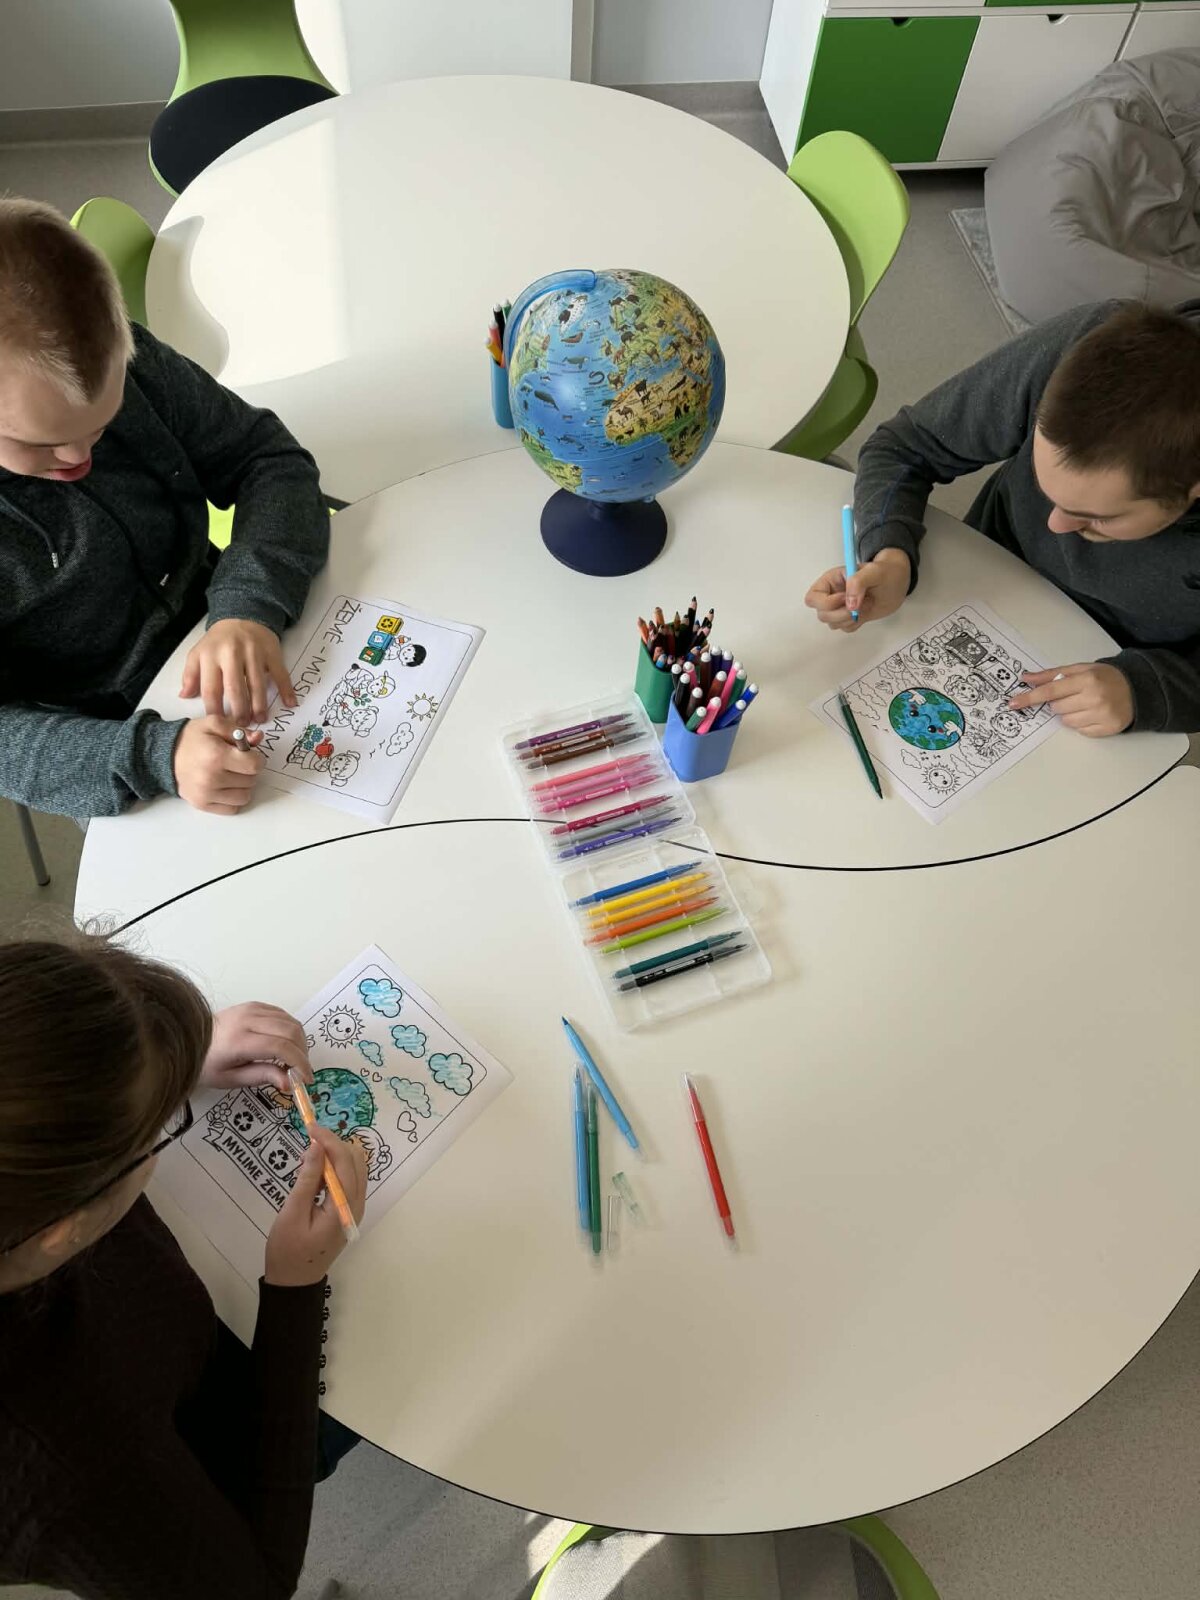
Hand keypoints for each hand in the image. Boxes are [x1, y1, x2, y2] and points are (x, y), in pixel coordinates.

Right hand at [173, 715, 263, 814]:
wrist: (164, 755)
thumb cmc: (191, 739)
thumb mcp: (214, 724)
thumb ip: (239, 730)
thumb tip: (258, 738)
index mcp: (216, 755)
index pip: (255, 765)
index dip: (256, 758)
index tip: (248, 755)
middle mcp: (211, 778)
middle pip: (251, 781)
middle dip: (247, 770)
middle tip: (235, 763)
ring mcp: (206, 794)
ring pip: (245, 796)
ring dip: (242, 786)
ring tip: (230, 774)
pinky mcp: (203, 805)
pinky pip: (233, 808)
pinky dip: (233, 799)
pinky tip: (224, 787)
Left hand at [180, 618, 296, 723]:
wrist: (243, 616)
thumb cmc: (219, 641)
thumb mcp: (199, 653)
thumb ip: (191, 675)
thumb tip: (184, 696)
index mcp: (211, 656)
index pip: (211, 688)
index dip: (214, 708)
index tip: (219, 722)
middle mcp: (232, 654)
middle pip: (235, 688)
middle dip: (239, 710)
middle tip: (241, 725)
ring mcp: (253, 652)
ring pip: (257, 683)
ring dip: (259, 704)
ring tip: (260, 719)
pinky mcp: (271, 652)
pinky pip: (280, 673)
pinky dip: (286, 689)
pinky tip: (290, 703)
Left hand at [200, 1002, 312, 1092]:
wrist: (188, 1040)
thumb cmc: (207, 1064)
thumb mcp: (231, 1078)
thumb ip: (262, 1077)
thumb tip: (289, 1083)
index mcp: (239, 1040)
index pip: (280, 1047)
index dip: (299, 1063)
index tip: (305, 1080)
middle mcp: (247, 1019)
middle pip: (291, 1030)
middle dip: (303, 1052)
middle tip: (301, 1071)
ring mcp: (251, 1008)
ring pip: (290, 1020)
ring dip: (299, 1041)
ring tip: (293, 1060)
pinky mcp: (254, 1005)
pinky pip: (282, 1014)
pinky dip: (290, 1030)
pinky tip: (285, 1044)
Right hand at [265, 1127, 367, 1286]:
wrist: (294, 1283)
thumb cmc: (288, 1250)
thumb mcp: (292, 1213)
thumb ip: (307, 1179)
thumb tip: (317, 1147)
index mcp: (345, 1205)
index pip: (345, 1162)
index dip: (329, 1140)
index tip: (310, 1127)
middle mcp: (357, 1204)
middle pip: (355, 1161)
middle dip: (333, 1145)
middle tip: (307, 1143)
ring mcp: (354, 1207)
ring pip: (354, 1169)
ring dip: (335, 1156)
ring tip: (307, 1158)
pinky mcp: (347, 1210)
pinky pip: (348, 1181)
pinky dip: (334, 1169)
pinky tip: (315, 1173)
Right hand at [804, 548, 910, 632]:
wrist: (897, 582)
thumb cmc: (885, 571)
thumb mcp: (874, 571)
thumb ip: (859, 582)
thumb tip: (850, 605)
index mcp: (830, 581)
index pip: (813, 598)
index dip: (827, 603)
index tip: (846, 598)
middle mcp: (831, 595)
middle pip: (822, 615)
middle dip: (841, 614)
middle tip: (861, 605)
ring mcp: (839, 608)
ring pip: (833, 624)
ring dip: (851, 619)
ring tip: (867, 604)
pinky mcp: (848, 617)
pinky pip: (845, 628)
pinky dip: (856, 623)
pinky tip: (866, 611)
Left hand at [1009, 663, 1133, 735]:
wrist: (1137, 689)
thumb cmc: (1104, 677)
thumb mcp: (1080, 669)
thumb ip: (1052, 674)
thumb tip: (1026, 678)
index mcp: (1086, 679)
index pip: (1051, 690)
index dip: (1030, 697)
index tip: (1013, 703)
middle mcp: (1094, 698)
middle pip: (1056, 708)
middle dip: (1059, 703)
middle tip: (1073, 696)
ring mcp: (1101, 715)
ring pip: (1066, 722)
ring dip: (1069, 714)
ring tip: (1084, 704)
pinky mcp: (1107, 729)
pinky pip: (1080, 731)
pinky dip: (1081, 724)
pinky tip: (1093, 714)